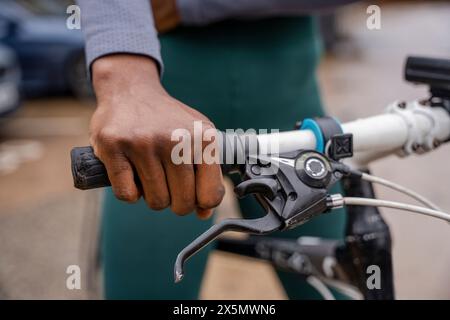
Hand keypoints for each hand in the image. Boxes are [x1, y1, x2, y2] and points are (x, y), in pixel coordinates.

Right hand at [90, 54, 223, 218]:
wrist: (131, 90)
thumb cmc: (169, 121)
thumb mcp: (198, 137)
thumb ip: (207, 174)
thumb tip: (204, 214)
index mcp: (203, 137)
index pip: (210, 195)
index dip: (200, 203)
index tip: (192, 195)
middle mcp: (176, 139)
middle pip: (182, 203)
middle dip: (175, 203)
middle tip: (169, 186)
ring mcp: (143, 142)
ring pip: (155, 201)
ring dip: (153, 196)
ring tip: (151, 176)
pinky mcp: (114, 146)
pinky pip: (127, 195)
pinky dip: (130, 193)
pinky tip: (132, 176)